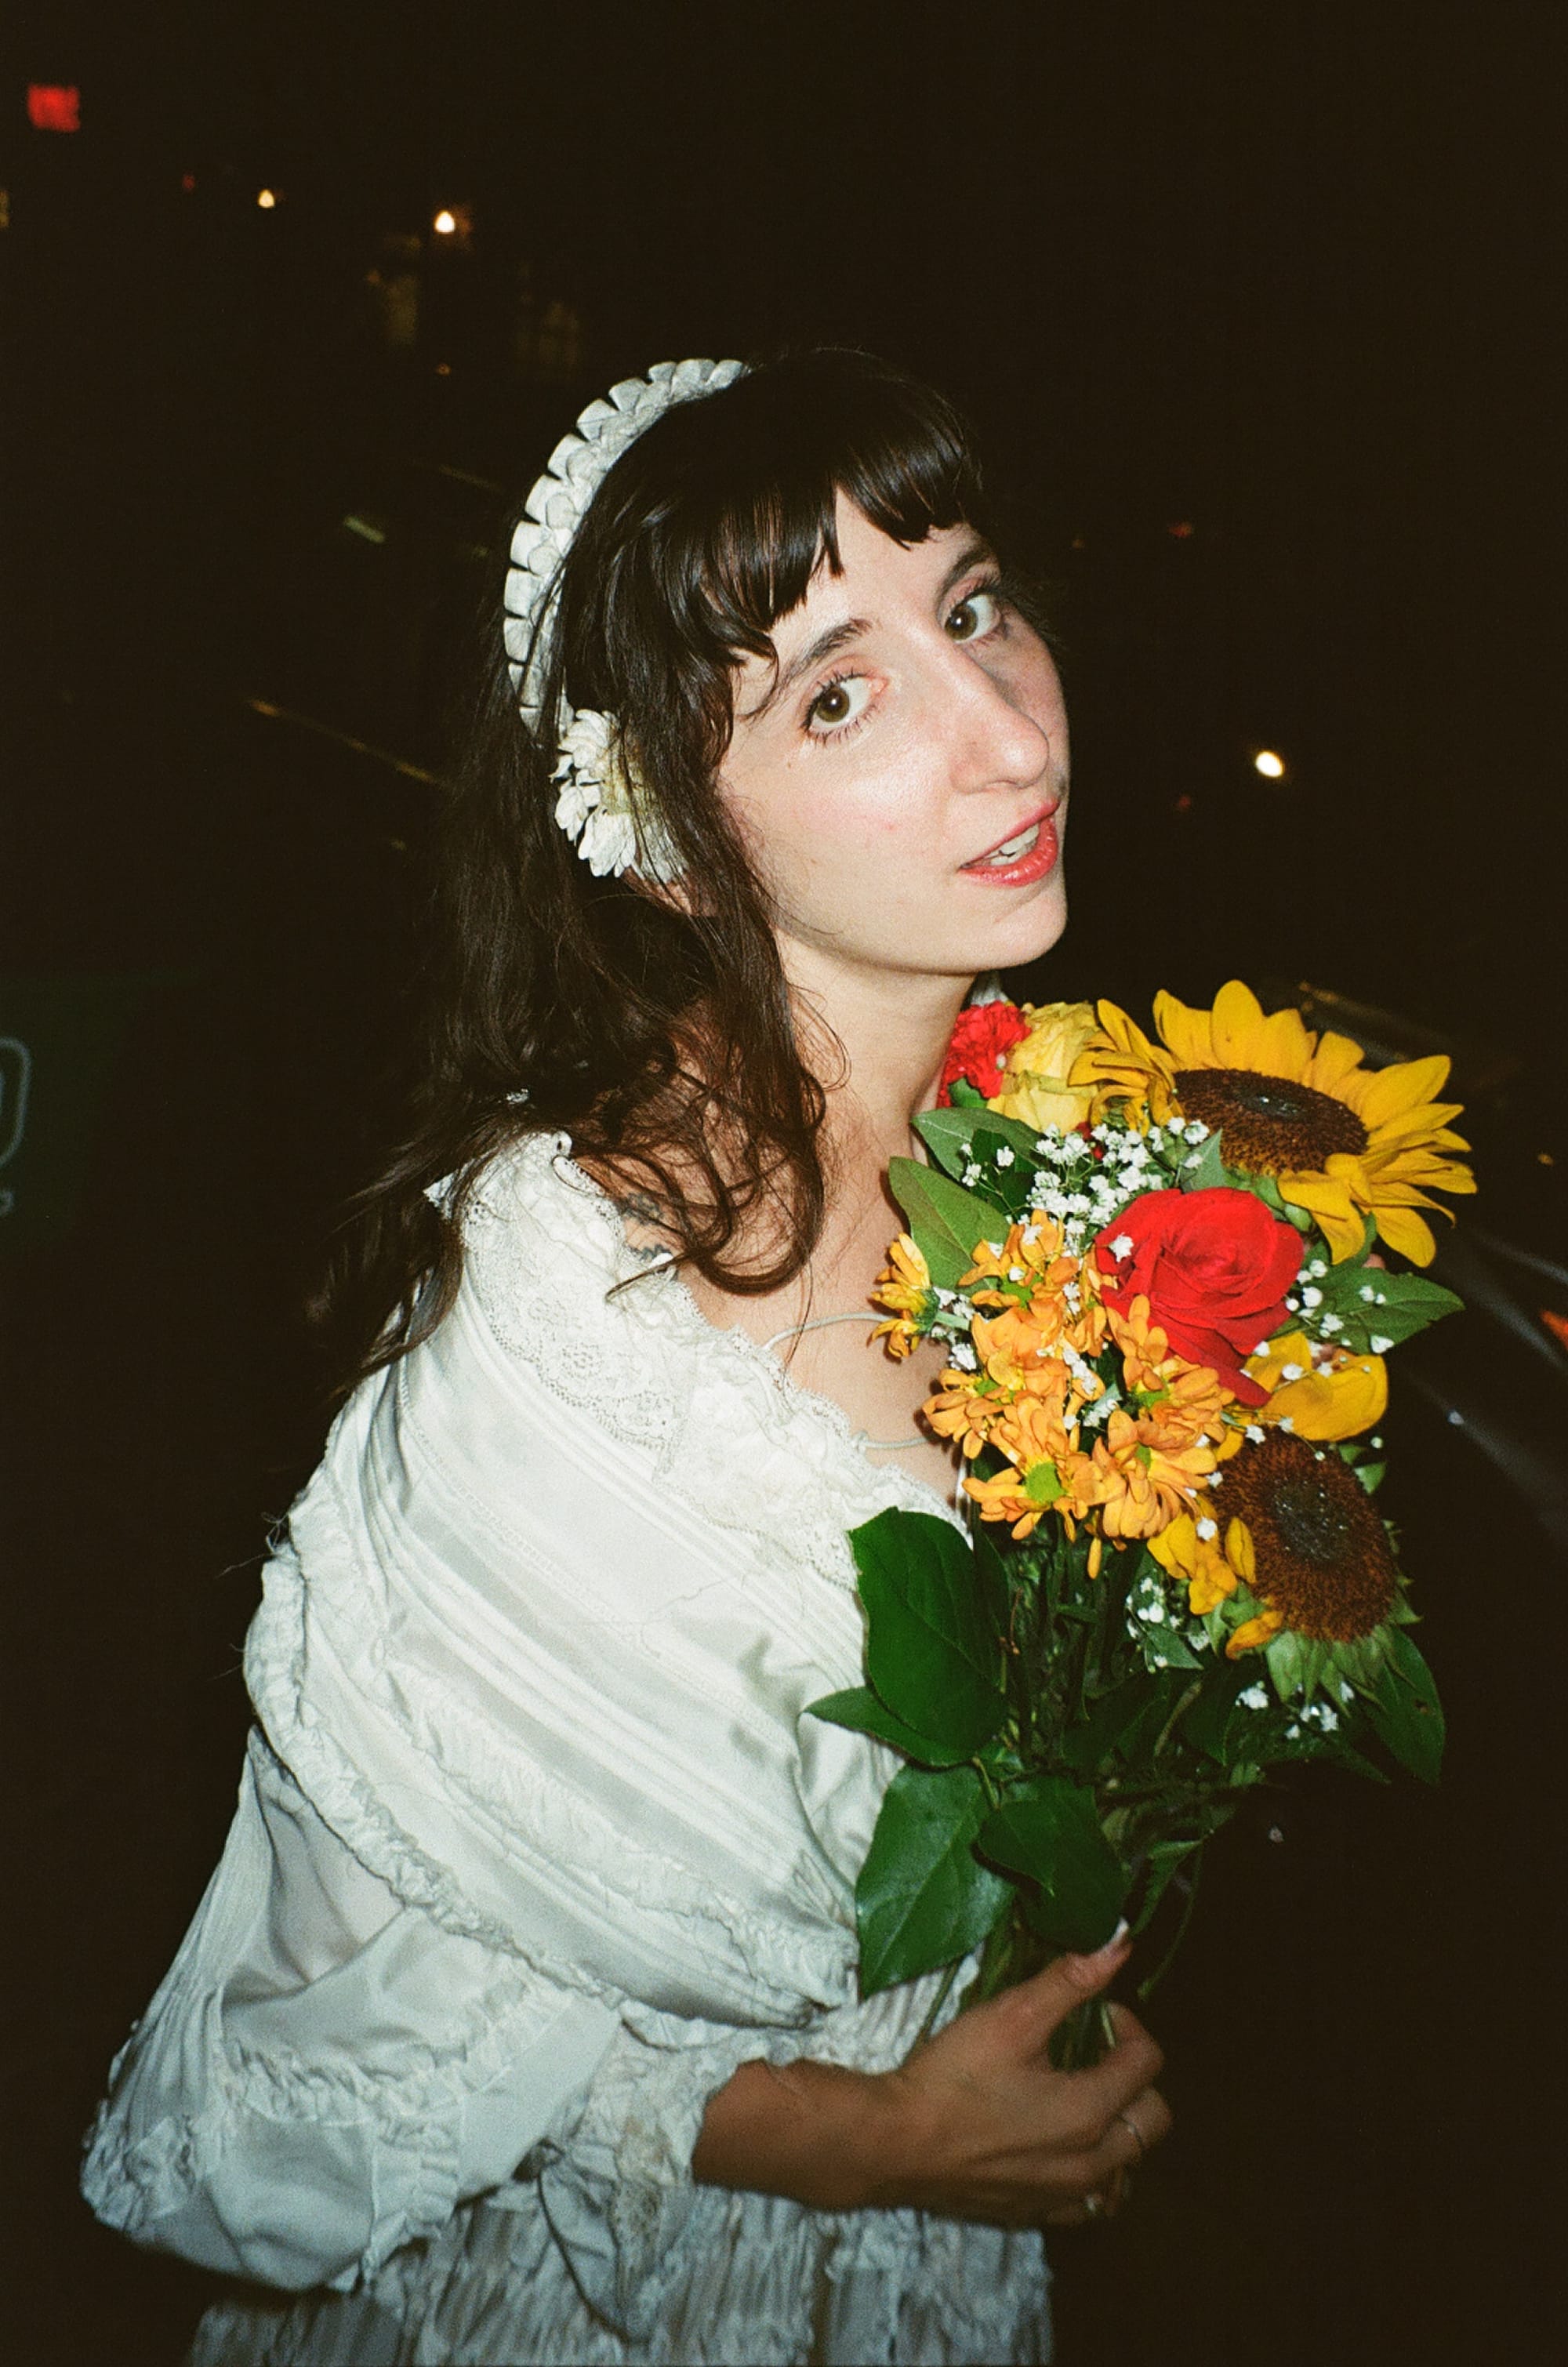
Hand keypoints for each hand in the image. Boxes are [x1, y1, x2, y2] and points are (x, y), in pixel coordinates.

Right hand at [869, 1932, 1169, 2227]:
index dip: (1127, 2025)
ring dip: (1119, 2130)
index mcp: (1090, 2110)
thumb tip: (1120, 1944)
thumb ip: (1070, 1981)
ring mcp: (1063, 2197)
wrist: (896, 2143)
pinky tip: (1060, 2149)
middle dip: (1135, 2078)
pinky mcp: (1035, 2215)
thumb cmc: (954, 2077)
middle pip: (1152, 2120)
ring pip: (1126, 2166)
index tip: (1095, 2011)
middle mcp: (1090, 2163)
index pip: (1147, 2062)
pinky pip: (1089, 2202)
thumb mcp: (1012, 2016)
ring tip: (1083, 2099)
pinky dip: (1090, 2173)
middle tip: (1094, 2053)